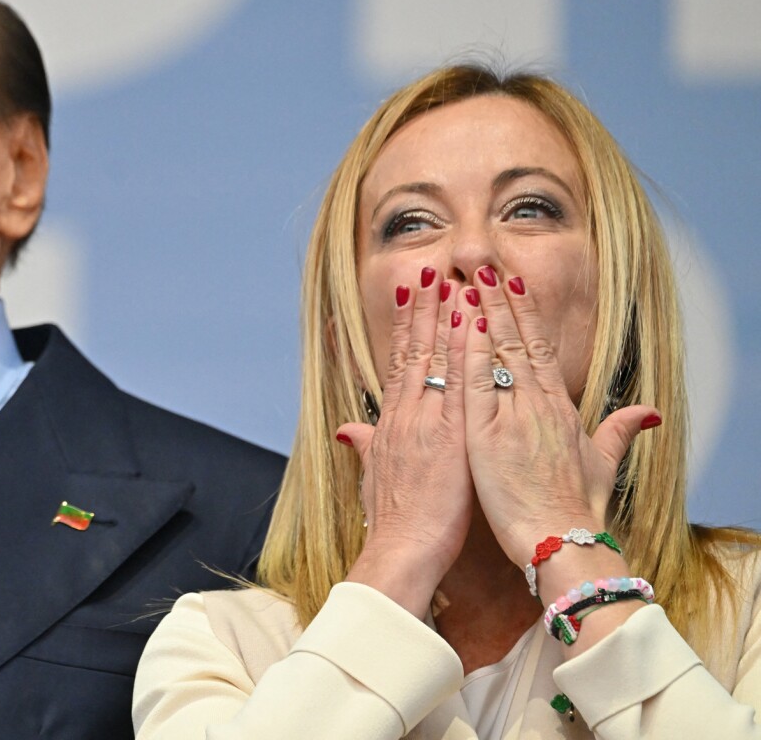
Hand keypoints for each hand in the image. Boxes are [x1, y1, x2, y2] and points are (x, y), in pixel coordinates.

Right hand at [339, 268, 475, 607]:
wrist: (401, 551)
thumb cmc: (392, 522)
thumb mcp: (373, 477)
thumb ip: (364, 447)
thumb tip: (348, 430)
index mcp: (392, 424)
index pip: (399, 364)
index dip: (404, 327)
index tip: (412, 295)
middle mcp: (406, 415)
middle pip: (413, 350)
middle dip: (422, 308)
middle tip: (430, 269)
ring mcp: (427, 421)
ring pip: (435, 358)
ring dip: (443, 317)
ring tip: (450, 279)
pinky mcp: (451, 434)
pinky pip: (459, 383)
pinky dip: (464, 351)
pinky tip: (470, 322)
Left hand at [460, 266, 660, 566]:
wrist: (564, 541)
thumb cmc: (578, 508)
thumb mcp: (603, 464)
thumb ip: (619, 432)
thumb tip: (648, 412)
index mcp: (559, 408)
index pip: (539, 348)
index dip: (525, 313)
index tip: (512, 282)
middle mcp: (538, 404)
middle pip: (518, 339)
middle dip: (501, 300)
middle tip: (483, 265)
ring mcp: (513, 416)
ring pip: (497, 352)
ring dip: (481, 313)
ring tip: (467, 278)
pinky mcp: (487, 435)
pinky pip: (475, 383)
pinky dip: (469, 352)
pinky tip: (462, 324)